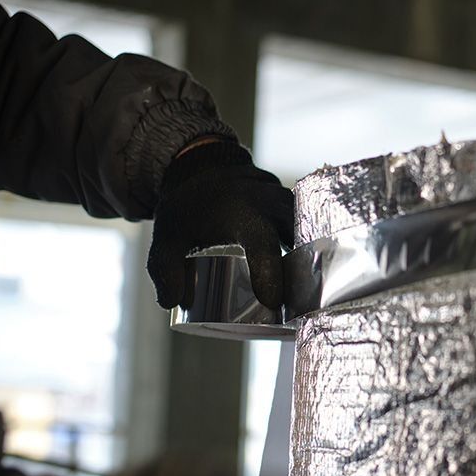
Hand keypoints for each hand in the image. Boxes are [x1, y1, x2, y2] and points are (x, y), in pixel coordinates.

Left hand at [148, 140, 293, 309]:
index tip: (273, 302)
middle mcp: (268, 201)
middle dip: (302, 269)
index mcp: (240, 211)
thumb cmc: (186, 210)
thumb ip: (165, 270)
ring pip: (307, 227)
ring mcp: (283, 198)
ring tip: (309, 290)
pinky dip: (309, 244)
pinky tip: (309, 270)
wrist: (201, 171)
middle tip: (299, 304)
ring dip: (309, 255)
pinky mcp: (290, 201)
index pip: (262, 244)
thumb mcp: (166, 238)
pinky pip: (306, 222)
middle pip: (296, 236)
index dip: (269, 272)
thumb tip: (172, 301)